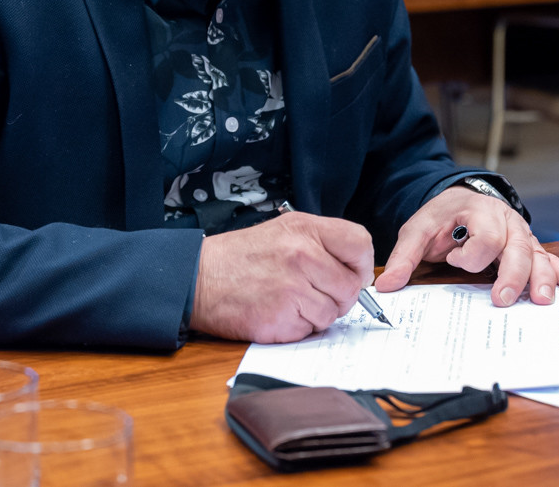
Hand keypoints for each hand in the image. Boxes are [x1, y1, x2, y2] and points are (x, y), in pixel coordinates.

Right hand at [190, 211, 374, 342]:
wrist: (198, 278)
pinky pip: (311, 330)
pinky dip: (298, 327)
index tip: (350, 273)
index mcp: (305, 229)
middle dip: (337, 296)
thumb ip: (322, 244)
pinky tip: (278, 312)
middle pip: (351, 287)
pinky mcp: (282, 318)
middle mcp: (302, 255)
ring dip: (316, 314)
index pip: (360, 244)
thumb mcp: (283, 231)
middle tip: (312, 292)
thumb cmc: (241, 257)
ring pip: (333, 313)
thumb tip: (358, 271)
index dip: (360, 264)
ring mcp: (293, 288)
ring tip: (289, 300)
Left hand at [374, 186, 558, 306]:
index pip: (486, 237)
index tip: (454, 260)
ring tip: (541, 301)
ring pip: (538, 256)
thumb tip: (387, 285)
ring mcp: (521, 234)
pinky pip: (549, 258)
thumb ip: (404, 256)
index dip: (471, 255)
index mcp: (480, 212)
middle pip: (518, 248)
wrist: (458, 200)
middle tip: (502, 300)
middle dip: (513, 276)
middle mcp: (507, 221)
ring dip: (542, 279)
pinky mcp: (529, 247)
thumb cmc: (441, 216)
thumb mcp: (418, 230)